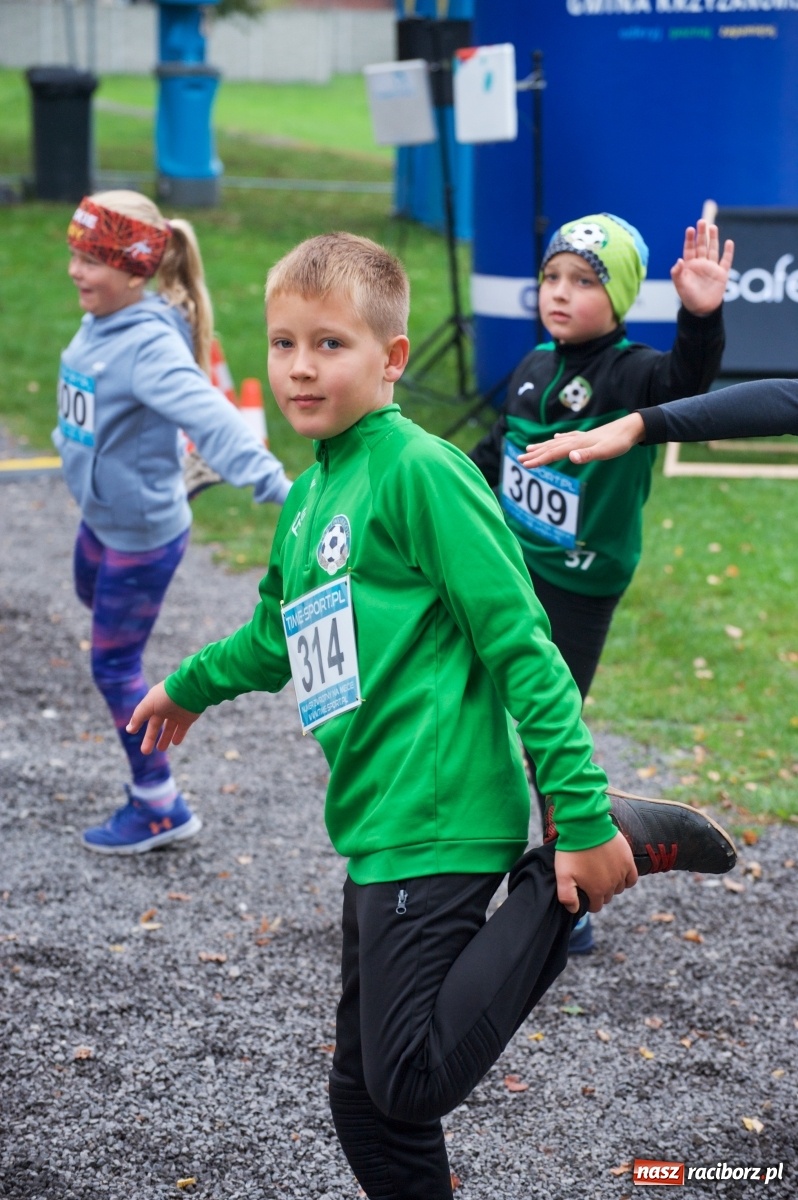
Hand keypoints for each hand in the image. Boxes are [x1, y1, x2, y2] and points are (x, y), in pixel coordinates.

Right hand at [126, 681, 199, 753]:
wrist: (190, 690)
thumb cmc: (166, 696)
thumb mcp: (148, 705)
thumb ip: (138, 717)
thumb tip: (129, 729)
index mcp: (154, 702)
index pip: (144, 715)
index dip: (138, 723)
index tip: (133, 732)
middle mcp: (165, 707)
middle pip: (155, 725)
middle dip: (150, 738)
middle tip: (145, 751)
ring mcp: (177, 712)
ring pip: (169, 729)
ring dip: (164, 739)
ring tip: (160, 749)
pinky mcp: (188, 717)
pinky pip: (182, 729)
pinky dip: (178, 736)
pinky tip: (175, 743)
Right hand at [519, 412, 645, 467]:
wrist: (631, 428)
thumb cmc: (619, 442)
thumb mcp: (605, 451)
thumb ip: (588, 455)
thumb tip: (571, 457)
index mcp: (577, 445)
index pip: (553, 453)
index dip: (538, 460)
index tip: (525, 466)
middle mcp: (575, 440)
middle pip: (550, 447)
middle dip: (534, 455)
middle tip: (518, 460)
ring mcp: (580, 437)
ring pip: (555, 442)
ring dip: (542, 446)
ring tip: (528, 449)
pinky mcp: (586, 437)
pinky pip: (566, 438)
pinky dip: (558, 439)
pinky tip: (556, 437)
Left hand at [555, 832, 637, 913]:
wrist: (584, 827)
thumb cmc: (572, 850)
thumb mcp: (562, 875)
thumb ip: (567, 896)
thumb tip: (574, 910)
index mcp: (596, 891)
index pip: (596, 906)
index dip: (589, 901)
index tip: (584, 891)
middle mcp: (611, 885)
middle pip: (607, 897)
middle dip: (599, 892)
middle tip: (590, 878)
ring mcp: (621, 873)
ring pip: (619, 888)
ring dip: (612, 884)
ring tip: (601, 872)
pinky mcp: (628, 861)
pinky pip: (632, 879)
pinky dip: (627, 879)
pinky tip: (618, 873)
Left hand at [671, 218, 733, 315]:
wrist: (701, 310)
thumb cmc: (688, 298)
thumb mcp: (680, 286)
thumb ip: (677, 273)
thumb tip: (678, 260)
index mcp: (689, 265)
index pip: (689, 249)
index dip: (689, 239)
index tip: (690, 229)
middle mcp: (701, 264)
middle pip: (701, 246)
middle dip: (701, 234)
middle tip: (702, 222)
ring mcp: (711, 268)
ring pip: (713, 250)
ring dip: (713, 239)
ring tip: (712, 227)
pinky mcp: (721, 274)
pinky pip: (726, 260)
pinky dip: (728, 252)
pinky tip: (729, 242)